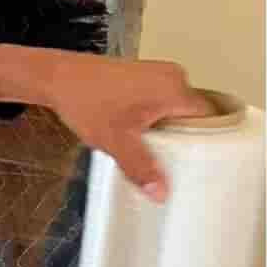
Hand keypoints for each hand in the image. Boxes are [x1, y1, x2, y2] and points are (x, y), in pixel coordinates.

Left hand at [0, 46, 214, 200]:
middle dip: (188, 137)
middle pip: (195, 112)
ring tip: (160, 151)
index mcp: (175, 89)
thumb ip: (140, 167)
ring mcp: (157, 72)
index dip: (210, 139)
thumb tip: (161, 194)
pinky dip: (156, 116)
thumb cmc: (87, 103)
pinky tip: (144, 134)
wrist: (55, 77)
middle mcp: (173, 76)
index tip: (204, 161)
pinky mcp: (141, 73)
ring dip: (169, 127)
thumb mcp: (116, 142)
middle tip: (181, 162)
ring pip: (176, 107)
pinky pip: (161, 98)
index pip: (211, 116)